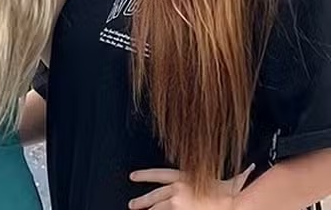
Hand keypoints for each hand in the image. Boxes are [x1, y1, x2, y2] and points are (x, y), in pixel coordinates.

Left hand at [129, 165, 253, 209]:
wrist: (236, 204)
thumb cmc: (233, 192)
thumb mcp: (223, 179)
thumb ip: (222, 178)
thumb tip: (244, 169)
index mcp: (185, 177)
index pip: (158, 174)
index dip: (144, 175)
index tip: (133, 176)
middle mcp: (178, 189)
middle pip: (155, 195)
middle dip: (142, 200)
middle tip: (132, 204)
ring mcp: (179, 204)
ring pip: (159, 208)